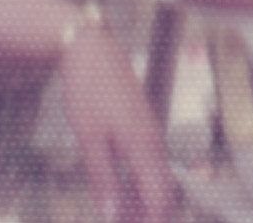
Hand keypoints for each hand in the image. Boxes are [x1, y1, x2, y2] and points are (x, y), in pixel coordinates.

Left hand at [59, 18, 174, 222]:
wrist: (91, 47)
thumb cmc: (88, 88)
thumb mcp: (89, 137)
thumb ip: (102, 178)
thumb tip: (112, 216)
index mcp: (144, 146)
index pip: (160, 199)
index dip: (152, 221)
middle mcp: (154, 141)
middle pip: (164, 192)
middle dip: (150, 215)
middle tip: (125, 221)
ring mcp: (150, 131)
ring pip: (157, 178)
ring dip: (144, 201)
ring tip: (122, 214)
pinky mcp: (143, 125)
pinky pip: (150, 163)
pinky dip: (140, 183)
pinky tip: (123, 190)